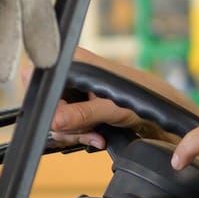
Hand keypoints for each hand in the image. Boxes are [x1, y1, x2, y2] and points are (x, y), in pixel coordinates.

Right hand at [42, 46, 198, 149]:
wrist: (162, 109)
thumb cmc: (144, 95)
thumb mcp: (111, 107)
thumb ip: (81, 114)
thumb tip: (55, 120)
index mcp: (75, 61)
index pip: (37, 78)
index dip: (45, 100)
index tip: (61, 116)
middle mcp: (72, 73)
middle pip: (46, 104)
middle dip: (66, 124)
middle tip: (87, 128)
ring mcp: (75, 91)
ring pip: (56, 119)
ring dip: (76, 132)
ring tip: (97, 133)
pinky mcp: (80, 106)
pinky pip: (67, 125)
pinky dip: (81, 134)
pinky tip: (98, 136)